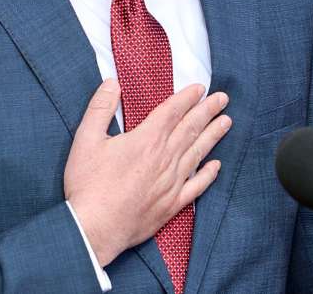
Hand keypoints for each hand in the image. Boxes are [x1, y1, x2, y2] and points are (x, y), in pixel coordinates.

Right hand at [64, 79, 230, 265]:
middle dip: (207, 111)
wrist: (94, 229)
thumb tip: (112, 83)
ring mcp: (172, 182)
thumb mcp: (86, 140)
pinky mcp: (172, 204)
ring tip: (226, 122)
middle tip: (223, 98)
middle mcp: (165, 158)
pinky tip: (216, 166)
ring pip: (198, 153)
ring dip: (213, 135)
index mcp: (146, 140)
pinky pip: (197, 186)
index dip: (187, 98)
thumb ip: (100, 108)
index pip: (172, 111)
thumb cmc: (88, 185)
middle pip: (191, 128)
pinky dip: (208, 174)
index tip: (200, 88)